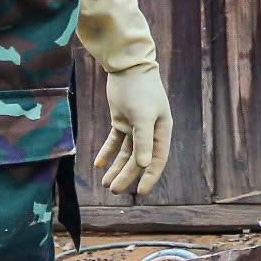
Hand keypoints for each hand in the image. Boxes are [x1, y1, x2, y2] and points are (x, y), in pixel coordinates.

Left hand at [77, 0, 170, 195]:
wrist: (128, 66)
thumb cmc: (140, 90)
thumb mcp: (142, 116)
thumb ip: (144, 141)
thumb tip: (143, 164)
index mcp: (161, 131)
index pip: (157, 160)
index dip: (150, 177)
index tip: (141, 193)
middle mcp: (150, 131)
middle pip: (138, 159)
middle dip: (126, 176)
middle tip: (113, 191)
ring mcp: (135, 126)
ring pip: (125, 153)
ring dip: (116, 168)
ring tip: (105, 184)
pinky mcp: (121, 120)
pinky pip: (115, 142)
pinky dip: (107, 153)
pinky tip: (98, 165)